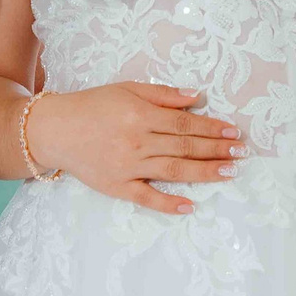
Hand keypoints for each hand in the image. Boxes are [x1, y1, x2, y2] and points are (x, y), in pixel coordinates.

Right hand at [25, 82, 241, 215]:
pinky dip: (167, 203)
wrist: (54, 130)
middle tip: (241, 153)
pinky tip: (189, 206)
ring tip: (229, 172)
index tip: (234, 132)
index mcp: (140, 114)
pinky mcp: (117, 186)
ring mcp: (127, 166)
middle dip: (216, 149)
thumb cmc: (92, 106)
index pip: (184, 123)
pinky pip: (146, 197)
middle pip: (184, 146)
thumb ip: (162, 94)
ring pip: (173, 170)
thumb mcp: (126, 89)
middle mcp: (137, 141)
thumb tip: (197, 96)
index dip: (212, 127)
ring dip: (204, 172)